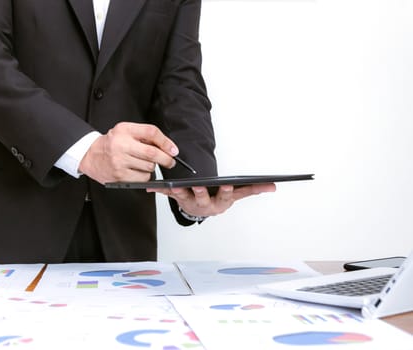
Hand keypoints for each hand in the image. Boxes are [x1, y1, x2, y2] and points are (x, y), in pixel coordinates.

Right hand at [79, 122, 177, 183]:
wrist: (90, 156)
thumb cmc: (110, 144)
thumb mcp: (125, 131)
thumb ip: (143, 135)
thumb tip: (167, 146)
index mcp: (124, 130)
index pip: (151, 132)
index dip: (166, 142)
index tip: (173, 149)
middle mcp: (121, 144)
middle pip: (152, 152)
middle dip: (166, 159)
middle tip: (170, 161)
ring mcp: (120, 161)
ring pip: (149, 167)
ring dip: (153, 167)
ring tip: (145, 164)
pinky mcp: (119, 175)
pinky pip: (142, 178)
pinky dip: (144, 176)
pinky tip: (137, 171)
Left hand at [147, 183, 276, 216]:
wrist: (201, 210)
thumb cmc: (219, 199)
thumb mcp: (236, 195)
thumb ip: (253, 190)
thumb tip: (274, 186)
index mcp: (221, 202)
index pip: (227, 197)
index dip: (227, 192)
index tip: (228, 185)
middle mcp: (205, 204)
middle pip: (204, 198)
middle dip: (202, 192)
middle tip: (200, 186)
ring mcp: (191, 202)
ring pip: (185, 196)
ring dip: (179, 191)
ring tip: (174, 185)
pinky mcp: (178, 199)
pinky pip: (169, 195)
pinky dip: (160, 191)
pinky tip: (152, 188)